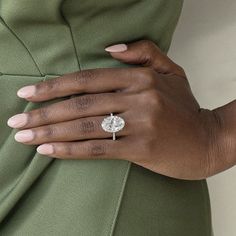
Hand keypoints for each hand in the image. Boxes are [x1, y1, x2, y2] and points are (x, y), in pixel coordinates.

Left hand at [7, 40, 223, 179]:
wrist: (208, 140)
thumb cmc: (186, 108)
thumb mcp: (171, 72)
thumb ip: (144, 52)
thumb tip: (110, 49)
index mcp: (140, 78)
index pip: (87, 79)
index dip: (54, 87)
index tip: (27, 94)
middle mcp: (138, 98)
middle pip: (80, 104)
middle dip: (43, 113)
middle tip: (16, 122)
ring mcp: (140, 125)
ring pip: (85, 128)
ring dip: (50, 132)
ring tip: (25, 137)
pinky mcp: (141, 150)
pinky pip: (97, 149)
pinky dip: (70, 150)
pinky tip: (49, 151)